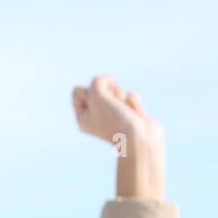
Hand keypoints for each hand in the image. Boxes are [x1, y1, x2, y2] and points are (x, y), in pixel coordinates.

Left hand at [72, 75, 165, 198]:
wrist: (140, 138)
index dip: (89, 91)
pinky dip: (133, 102)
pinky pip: (130, 96)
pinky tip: (135, 114)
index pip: (77, 91)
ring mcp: (113, 115)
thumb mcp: (97, 95)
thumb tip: (110, 78)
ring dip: (123, 96)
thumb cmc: (115, 120)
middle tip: (114, 105)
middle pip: (99, 88)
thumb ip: (97, 81)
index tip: (98, 103)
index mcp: (82, 117)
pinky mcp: (129, 113)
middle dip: (109, 92)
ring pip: (116, 90)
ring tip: (126, 110)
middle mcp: (96, 117)